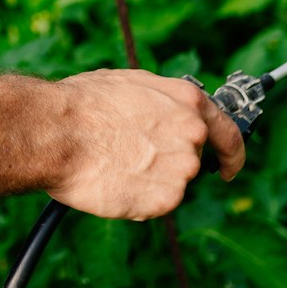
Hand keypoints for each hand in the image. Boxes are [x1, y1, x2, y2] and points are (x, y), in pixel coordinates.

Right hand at [43, 69, 245, 219]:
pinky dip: (138, 199)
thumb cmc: (81, 104)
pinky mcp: (166, 199)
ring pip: (171, 184)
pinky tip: (114, 181)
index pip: (229, 133)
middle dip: (167, 163)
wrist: (56, 132)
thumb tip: (163, 111)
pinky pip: (155, 204)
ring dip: (150, 181)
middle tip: (131, 158)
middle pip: (190, 160)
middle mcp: (193, 134)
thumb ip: (161, 101)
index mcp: (188, 101)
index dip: (230, 154)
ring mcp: (182, 168)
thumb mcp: (129, 84)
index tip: (227, 167)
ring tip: (115, 165)